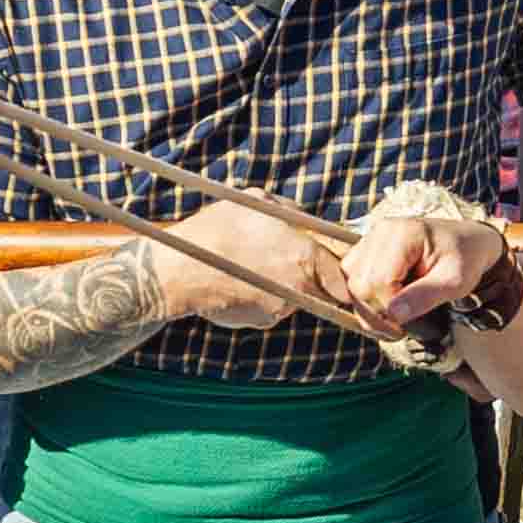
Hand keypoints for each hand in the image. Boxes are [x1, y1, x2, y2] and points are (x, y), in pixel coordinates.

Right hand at [157, 195, 345, 332]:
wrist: (181, 270)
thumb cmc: (218, 229)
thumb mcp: (258, 201)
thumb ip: (292, 211)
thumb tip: (307, 220)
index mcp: (305, 255)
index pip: (340, 271)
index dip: (338, 270)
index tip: (335, 268)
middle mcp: (299, 286)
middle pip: (324, 289)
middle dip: (316, 280)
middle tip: (293, 264)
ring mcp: (281, 307)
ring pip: (296, 297)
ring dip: (286, 286)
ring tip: (255, 267)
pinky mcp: (262, 320)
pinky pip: (273, 308)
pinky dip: (264, 298)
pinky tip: (242, 283)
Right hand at [346, 190, 511, 335]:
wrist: (466, 242)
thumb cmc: (465, 259)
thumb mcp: (456, 281)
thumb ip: (426, 296)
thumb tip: (394, 314)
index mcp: (404, 234)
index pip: (379, 281)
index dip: (389, 309)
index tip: (407, 324)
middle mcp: (381, 232)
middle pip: (359, 284)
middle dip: (376, 313)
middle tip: (399, 329)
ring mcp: (371, 239)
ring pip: (350, 283)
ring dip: (368, 308)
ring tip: (393, 321)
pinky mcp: (366, 250)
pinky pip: (351, 279)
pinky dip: (364, 299)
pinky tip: (385, 307)